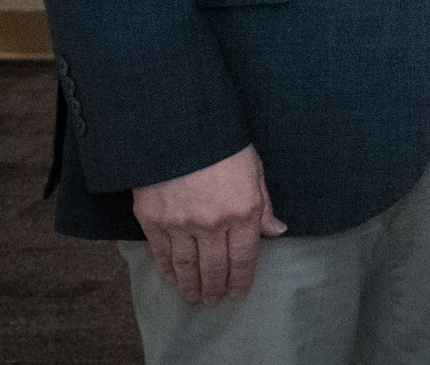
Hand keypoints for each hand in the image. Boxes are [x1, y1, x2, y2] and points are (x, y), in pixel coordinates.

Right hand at [130, 144, 285, 305]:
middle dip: (215, 289)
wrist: (179, 127)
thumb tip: (277, 230)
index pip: (244, 258)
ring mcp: (180, 224)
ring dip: (190, 286)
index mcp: (243, 211)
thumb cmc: (223, 144)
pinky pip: (161, 254)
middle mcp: (212, 223)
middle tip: (213, 302)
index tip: (237, 295)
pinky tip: (171, 279)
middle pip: (214, 268)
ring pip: (187, 266)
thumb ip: (264, 204)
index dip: (241, 281)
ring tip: (193, 299)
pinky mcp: (153, 220)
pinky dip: (167, 270)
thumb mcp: (254, 169)